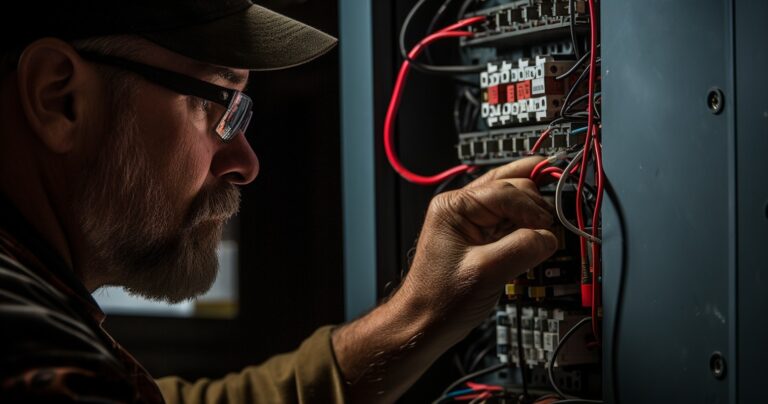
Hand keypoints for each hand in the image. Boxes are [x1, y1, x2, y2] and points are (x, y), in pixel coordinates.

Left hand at [397, 156, 558, 341]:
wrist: (426, 323)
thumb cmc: (440, 300)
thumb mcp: (485, 273)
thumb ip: (521, 249)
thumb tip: (550, 236)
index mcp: (453, 206)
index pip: (505, 189)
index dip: (531, 207)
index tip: (549, 227)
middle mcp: (463, 207)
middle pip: (514, 187)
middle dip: (536, 205)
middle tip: (553, 227)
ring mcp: (474, 221)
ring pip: (517, 202)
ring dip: (535, 214)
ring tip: (549, 230)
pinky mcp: (484, 237)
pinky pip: (514, 222)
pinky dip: (530, 227)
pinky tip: (540, 236)